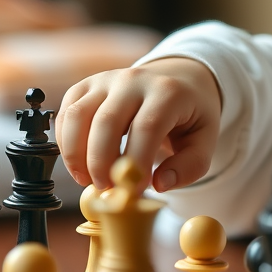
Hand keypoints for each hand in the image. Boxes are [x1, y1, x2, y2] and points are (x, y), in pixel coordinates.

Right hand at [56, 57, 221, 192]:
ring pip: (77, 115)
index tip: (133, 192)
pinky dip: (66, 143)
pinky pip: (66, 113)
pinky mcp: (86, 85)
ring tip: (89, 181)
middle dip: (101, 163)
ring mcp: (107, 79)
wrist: (178, 80)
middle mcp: (135, 80)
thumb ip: (190, 166)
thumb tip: (159, 185)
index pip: (146, 127)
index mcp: (168, 91)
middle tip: (107, 190)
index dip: (136, 163)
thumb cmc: (189, 115)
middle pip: (106, 122)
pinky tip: (80, 164)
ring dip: (76, 155)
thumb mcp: (205, 140)